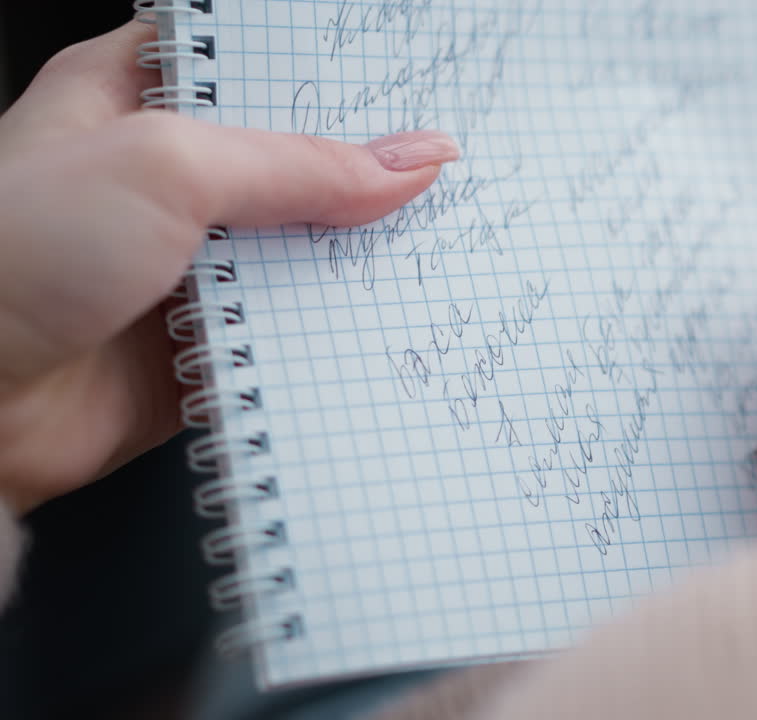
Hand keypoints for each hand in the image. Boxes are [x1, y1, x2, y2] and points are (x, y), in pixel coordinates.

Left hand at [0, 22, 458, 513]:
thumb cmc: (8, 255)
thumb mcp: (167, 167)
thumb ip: (298, 164)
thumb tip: (407, 160)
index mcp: (135, 100)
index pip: (257, 70)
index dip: (332, 77)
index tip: (409, 89)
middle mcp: (161, 183)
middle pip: (292, 169)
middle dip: (362, 180)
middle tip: (437, 181)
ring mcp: (182, 269)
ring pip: (298, 259)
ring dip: (352, 266)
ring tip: (425, 254)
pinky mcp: (197, 348)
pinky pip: (286, 340)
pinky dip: (328, 343)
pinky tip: (373, 331)